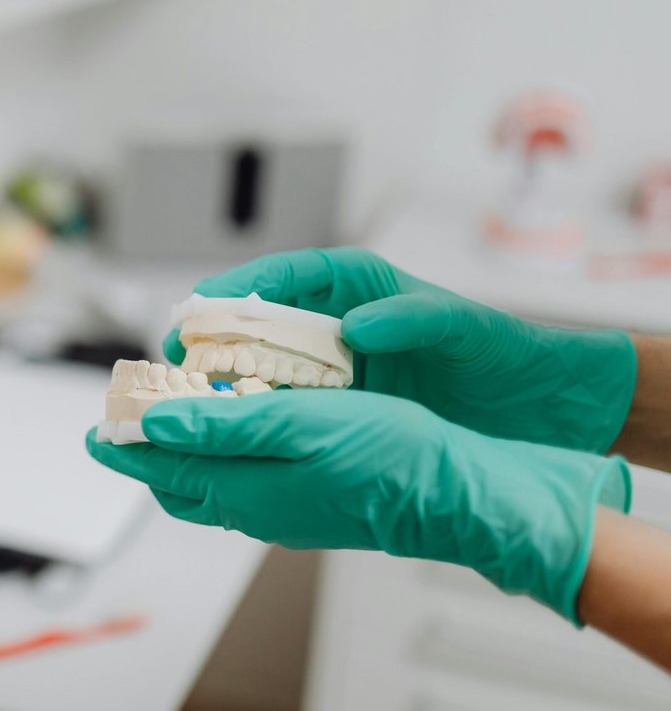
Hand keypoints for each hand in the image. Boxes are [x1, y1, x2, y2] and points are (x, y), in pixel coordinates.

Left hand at [85, 389, 630, 622]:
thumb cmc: (392, 459)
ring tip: (173, 422)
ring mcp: (288, 512)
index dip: (125, 447)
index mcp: (246, 492)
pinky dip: (228, 457)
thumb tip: (155, 425)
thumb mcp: (299, 425)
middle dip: (149, 454)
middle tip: (126, 423)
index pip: (162, 471)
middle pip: (181, 485)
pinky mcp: (315, 504)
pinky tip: (242, 434)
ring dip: (188, 453)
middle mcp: (259, 510)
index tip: (97, 429)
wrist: (461, 498)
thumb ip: (222, 425)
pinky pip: (250, 484)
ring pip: (215, 485)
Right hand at [162, 247, 635, 453]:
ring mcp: (330, 366)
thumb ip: (409, 320)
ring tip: (185, 398)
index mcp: (355, 286)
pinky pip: (282, 406)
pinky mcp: (335, 405)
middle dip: (208, 338)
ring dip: (221, 381)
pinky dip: (253, 416)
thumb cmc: (501, 351)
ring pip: (258, 366)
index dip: (235, 292)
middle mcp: (333, 322)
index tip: (202, 309)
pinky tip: (229, 433)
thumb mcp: (458, 328)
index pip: (281, 277)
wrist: (535, 406)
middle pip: (252, 322)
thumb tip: (357, 326)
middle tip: (174, 358)